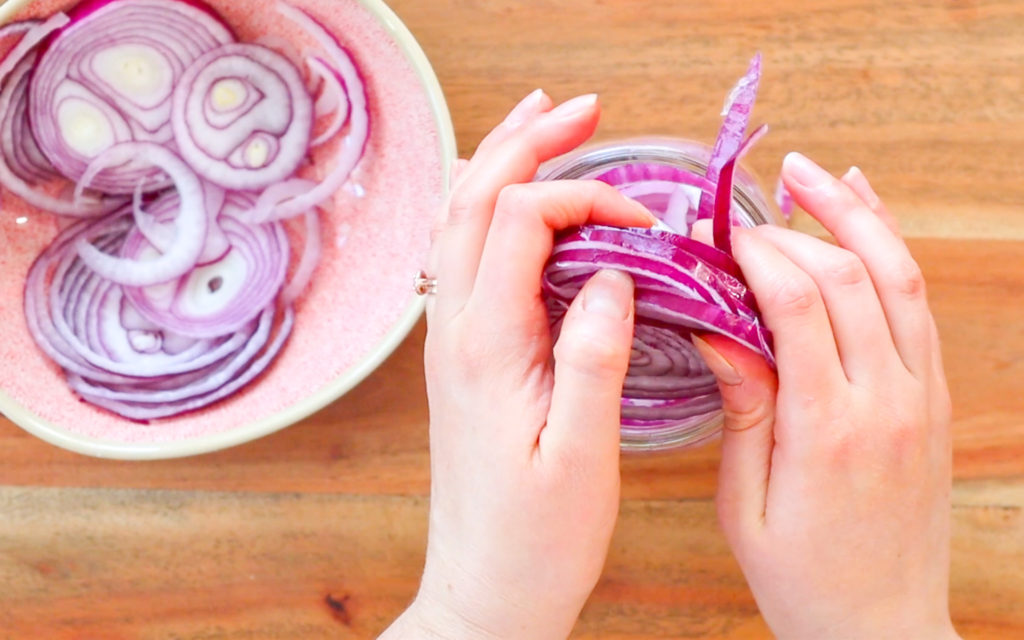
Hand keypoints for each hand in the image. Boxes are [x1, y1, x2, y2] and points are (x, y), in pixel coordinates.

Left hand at [380, 91, 654, 638]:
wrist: (484, 591)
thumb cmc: (536, 540)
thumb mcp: (583, 458)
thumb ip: (594, 358)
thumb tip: (615, 274)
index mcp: (488, 344)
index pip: (524, 219)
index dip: (586, 197)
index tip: (646, 224)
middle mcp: (457, 329)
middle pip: (476, 197)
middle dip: (529, 140)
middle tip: (583, 107)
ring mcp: (454, 339)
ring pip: (463, 221)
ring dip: (503, 162)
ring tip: (547, 122)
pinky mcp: (465, 355)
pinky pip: (468, 257)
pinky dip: (496, 209)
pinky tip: (526, 203)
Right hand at [694, 153, 957, 638]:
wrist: (880, 627)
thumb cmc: (802, 576)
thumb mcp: (746, 503)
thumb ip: (743, 409)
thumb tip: (720, 329)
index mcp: (830, 426)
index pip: (799, 303)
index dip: (760, 253)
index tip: (725, 236)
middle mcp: (887, 399)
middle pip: (852, 275)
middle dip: (805, 221)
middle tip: (762, 191)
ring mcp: (920, 395)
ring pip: (900, 278)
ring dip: (861, 217)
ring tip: (820, 174)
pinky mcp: (932, 399)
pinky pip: (920, 308)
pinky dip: (895, 254)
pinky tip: (869, 221)